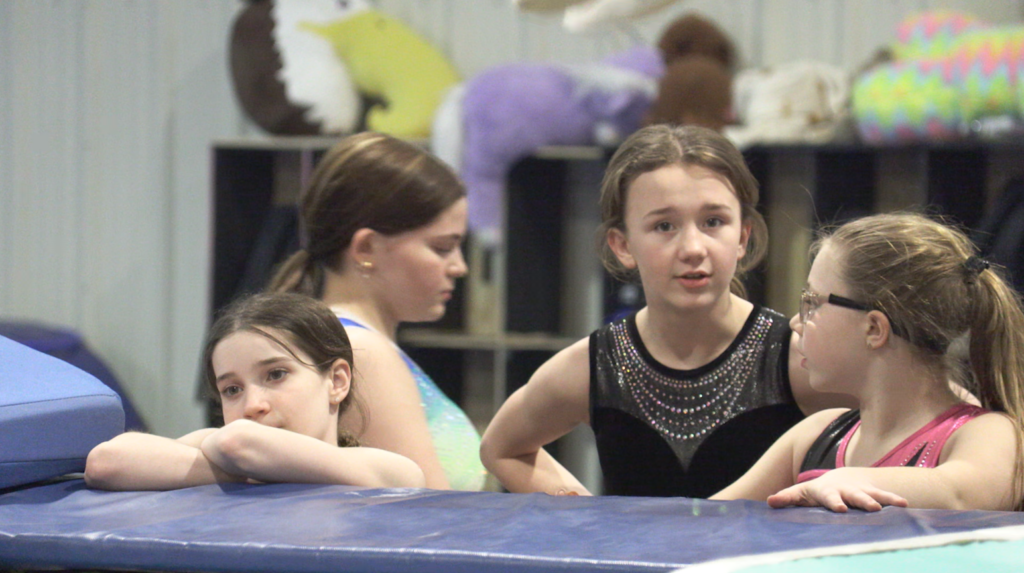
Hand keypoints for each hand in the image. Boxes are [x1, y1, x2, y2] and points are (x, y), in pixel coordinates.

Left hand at [767, 470, 908, 512]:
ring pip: (872, 495)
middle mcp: (846, 490)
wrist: (840, 477)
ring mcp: (861, 491)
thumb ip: (788, 497)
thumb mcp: (801, 493)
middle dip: (862, 501)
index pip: (829, 497)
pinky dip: (894, 500)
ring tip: (894, 506)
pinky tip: (905, 506)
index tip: (840, 509)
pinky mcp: (873, 494)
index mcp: (827, 491)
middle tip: (871, 509)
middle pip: (854, 496)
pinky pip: (886, 497)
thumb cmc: (817, 491)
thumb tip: (769, 501)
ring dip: (882, 500)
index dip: (834, 502)